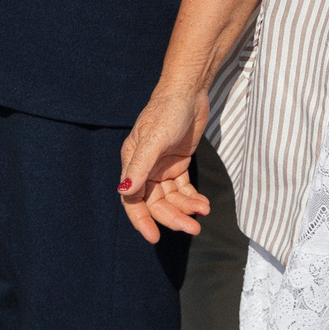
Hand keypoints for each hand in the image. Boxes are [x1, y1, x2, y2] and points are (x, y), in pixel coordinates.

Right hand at [117, 86, 211, 244]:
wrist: (188, 91)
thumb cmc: (166, 111)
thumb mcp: (153, 139)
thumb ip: (140, 167)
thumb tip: (124, 192)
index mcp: (132, 163)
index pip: (133, 200)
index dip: (142, 221)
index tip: (155, 238)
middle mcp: (145, 169)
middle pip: (156, 203)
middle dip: (173, 217)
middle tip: (193, 229)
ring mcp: (162, 167)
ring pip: (171, 199)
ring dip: (186, 209)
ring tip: (203, 212)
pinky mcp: (178, 164)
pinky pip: (183, 189)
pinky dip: (193, 198)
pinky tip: (204, 203)